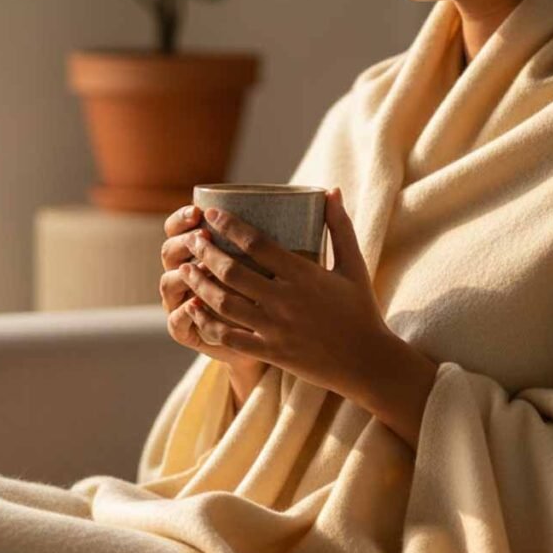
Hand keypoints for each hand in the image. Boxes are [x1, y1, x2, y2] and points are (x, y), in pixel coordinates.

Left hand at [178, 187, 392, 401]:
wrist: (367, 363)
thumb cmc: (361, 311)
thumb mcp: (353, 266)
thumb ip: (340, 228)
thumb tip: (331, 190)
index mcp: (304, 275)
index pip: (257, 243)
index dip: (229, 226)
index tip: (212, 214)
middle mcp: (286, 301)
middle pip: (233, 271)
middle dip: (206, 253)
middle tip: (192, 241)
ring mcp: (275, 329)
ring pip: (225, 304)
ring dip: (200, 284)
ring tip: (185, 270)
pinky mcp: (270, 352)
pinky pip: (230, 337)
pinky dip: (207, 323)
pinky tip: (193, 309)